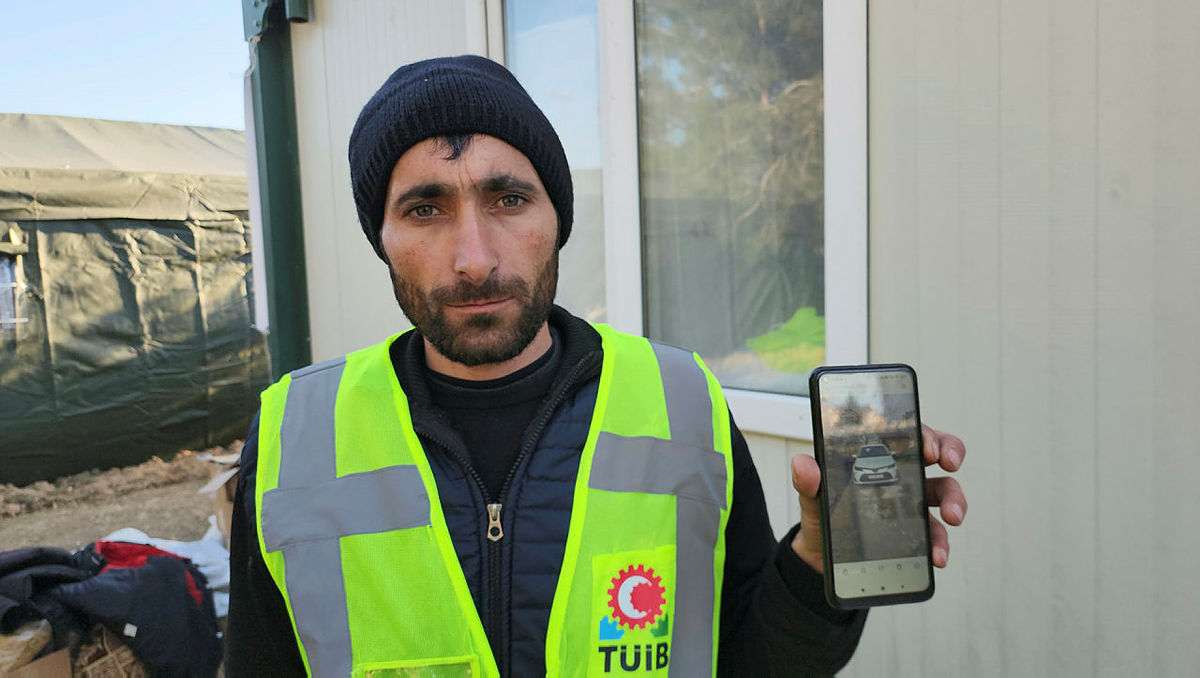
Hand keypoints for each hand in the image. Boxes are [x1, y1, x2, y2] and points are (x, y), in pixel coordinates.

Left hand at [790, 424, 966, 572]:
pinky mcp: (915, 532)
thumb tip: (803, 464)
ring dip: (956, 501)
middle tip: (948, 465)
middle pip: (938, 453)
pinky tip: (938, 555)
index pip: (908, 433)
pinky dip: (941, 543)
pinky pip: (936, 534)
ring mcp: (912, 502)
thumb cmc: (821, 514)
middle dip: (950, 453)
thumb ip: (808, 481)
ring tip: (953, 516)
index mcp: (878, 457)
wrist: (819, 553)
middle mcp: (901, 474)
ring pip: (946, 491)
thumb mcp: (812, 497)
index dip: (926, 434)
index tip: (930, 446)